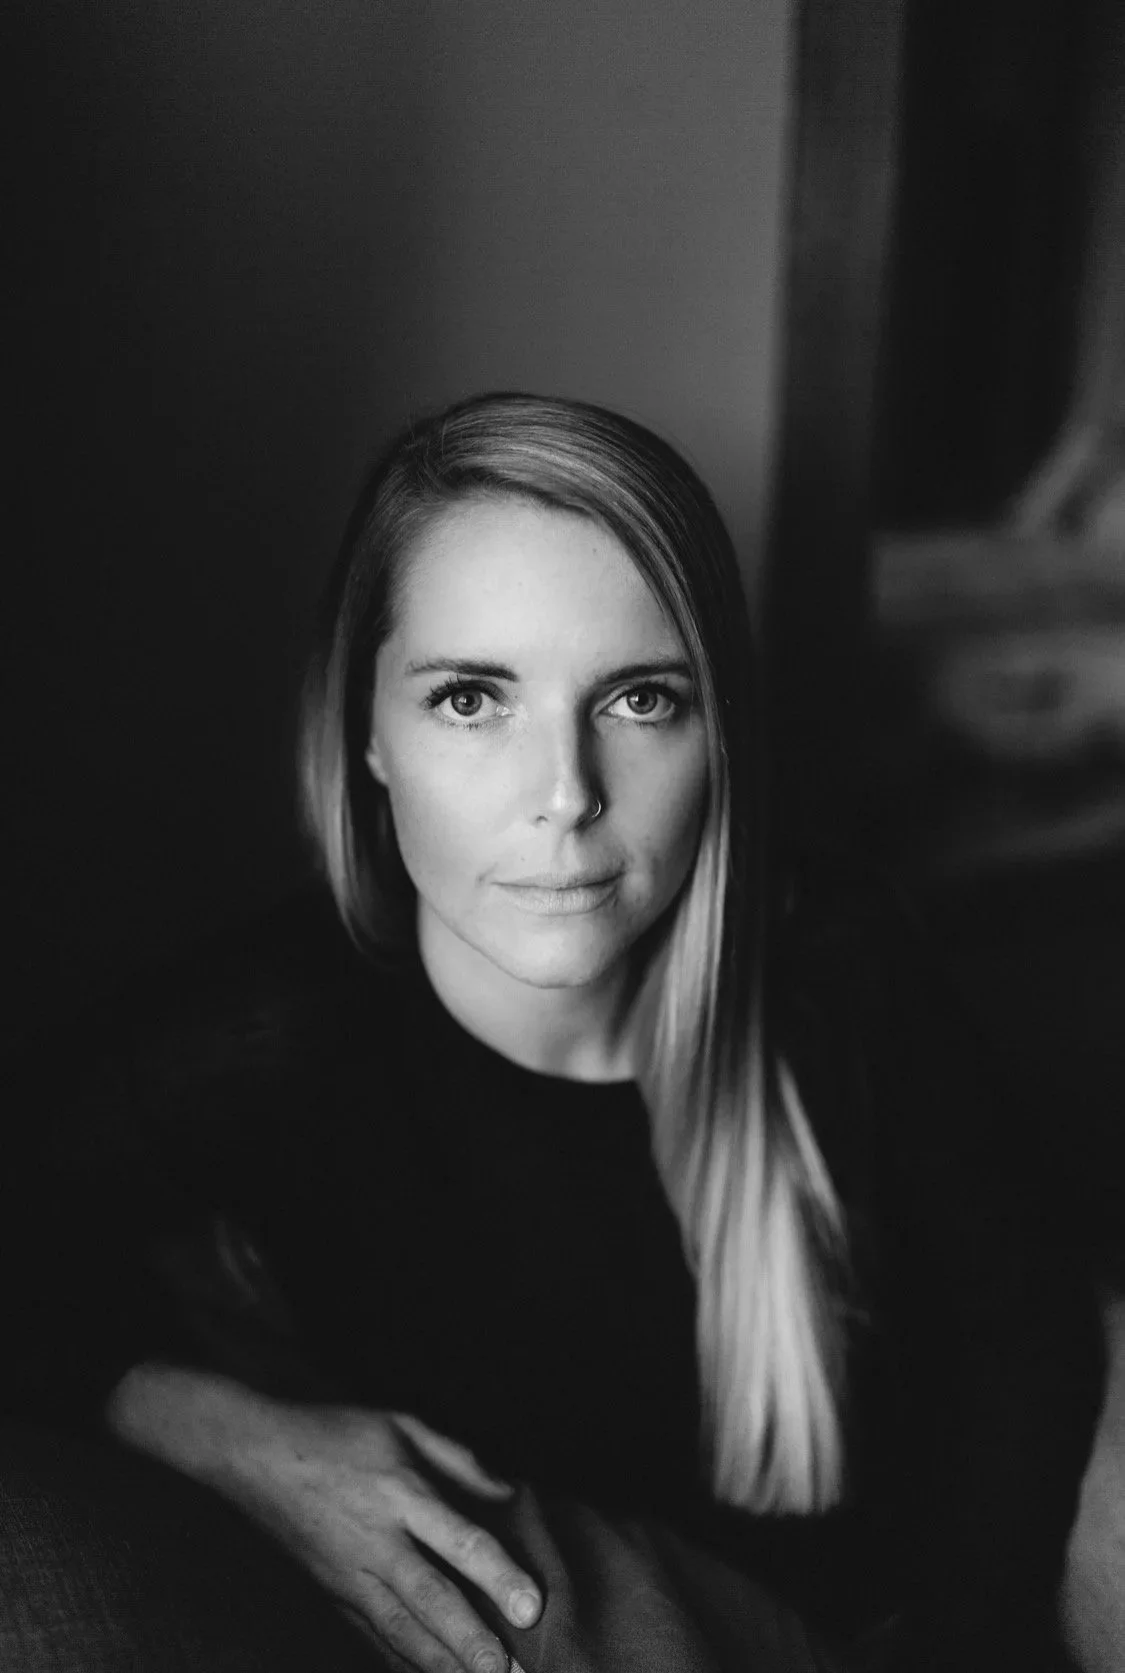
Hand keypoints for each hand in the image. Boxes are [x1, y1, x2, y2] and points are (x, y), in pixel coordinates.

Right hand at [232, 1401, 541, 1672]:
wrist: (254, 1457)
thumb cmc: (336, 1434)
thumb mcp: (402, 1424)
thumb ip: (459, 1459)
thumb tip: (510, 1491)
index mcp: (402, 1492)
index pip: (459, 1541)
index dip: (498, 1576)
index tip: (531, 1608)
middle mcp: (378, 1541)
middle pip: (431, 1599)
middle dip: (470, 1641)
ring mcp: (350, 1575)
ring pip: (401, 1630)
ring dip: (441, 1663)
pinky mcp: (332, 1595)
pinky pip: (371, 1637)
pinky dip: (400, 1662)